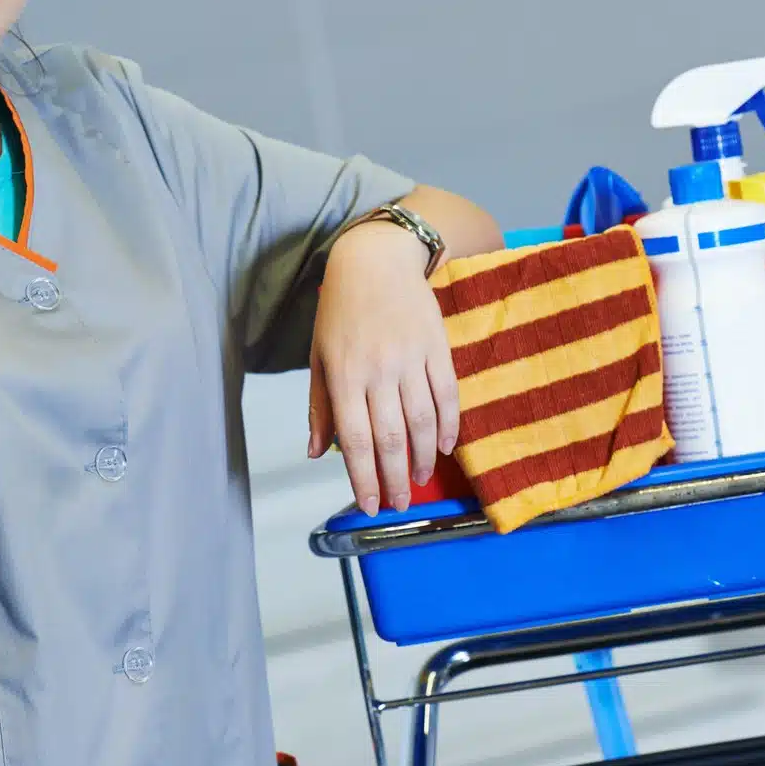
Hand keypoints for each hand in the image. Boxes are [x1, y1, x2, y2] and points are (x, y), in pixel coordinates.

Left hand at [308, 220, 461, 514]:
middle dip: (395, 479)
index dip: (364, 478)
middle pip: (391, 437)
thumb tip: (316, 453)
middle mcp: (378, 370)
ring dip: (423, 458)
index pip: (354, 439)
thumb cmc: (340, 311)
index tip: (370, 505)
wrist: (377, 260)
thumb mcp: (319, 356)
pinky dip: (448, 426)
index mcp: (344, 374)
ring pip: (422, 422)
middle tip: (398, 504)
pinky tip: (444, 448)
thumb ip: (319, 406)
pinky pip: (446, 395)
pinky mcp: (436, 348)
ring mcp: (410, 358)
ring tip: (419, 481)